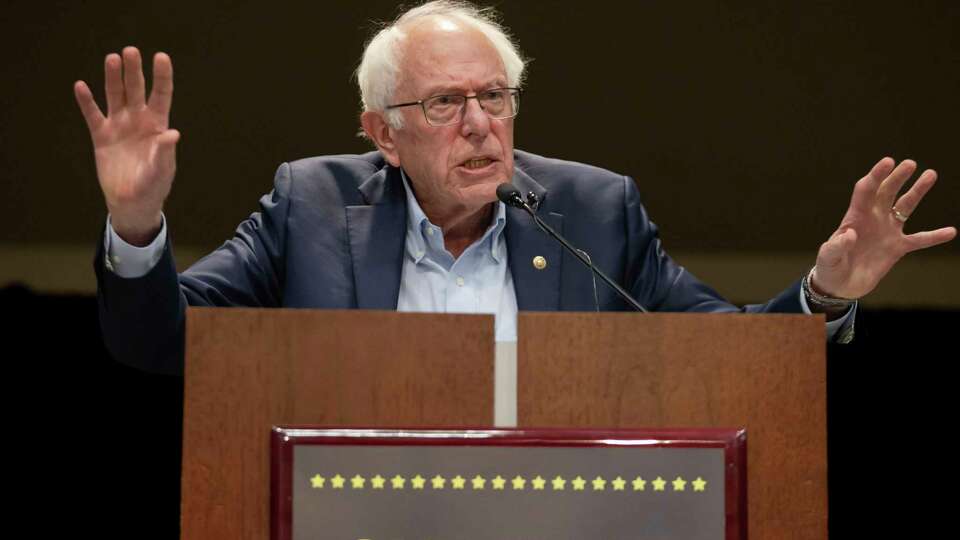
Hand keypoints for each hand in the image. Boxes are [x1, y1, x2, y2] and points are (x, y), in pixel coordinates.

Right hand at [74, 47, 178, 245]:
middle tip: (130, 51)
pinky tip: (81, 86)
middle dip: (134, 71)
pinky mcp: (101, 136)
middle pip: (136, 89)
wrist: (132, 203)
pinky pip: (93, 115)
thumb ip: (165, 152)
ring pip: (115, 96)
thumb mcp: (162, 171)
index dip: (162, 76)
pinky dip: (86, 102)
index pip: (161, 95)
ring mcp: (119, 126)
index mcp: (157, 125)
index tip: (161, 56)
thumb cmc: (154, 187)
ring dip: (112, 78)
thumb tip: (173, 134)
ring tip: (112, 59)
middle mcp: (138, 120)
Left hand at [812, 157, 956, 298]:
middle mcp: (873, 219)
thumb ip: (836, 246)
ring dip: (917, 191)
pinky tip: (950, 232)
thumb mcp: (828, 257)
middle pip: (887, 192)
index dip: (876, 176)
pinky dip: (934, 236)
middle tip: (910, 163)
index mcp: (855, 217)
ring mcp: (887, 231)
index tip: (888, 162)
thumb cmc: (830, 267)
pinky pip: (919, 240)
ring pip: (905, 207)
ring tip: (930, 174)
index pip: (866, 190)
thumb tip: (850, 234)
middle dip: (897, 177)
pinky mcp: (897, 248)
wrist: (840, 286)